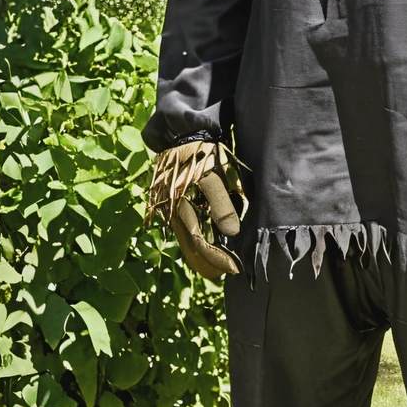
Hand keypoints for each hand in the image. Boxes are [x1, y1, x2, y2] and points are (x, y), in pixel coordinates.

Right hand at [148, 140, 244, 280]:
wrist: (182, 135)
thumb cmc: (202, 154)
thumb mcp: (214, 176)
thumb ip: (222, 204)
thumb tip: (232, 232)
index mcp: (183, 209)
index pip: (201, 245)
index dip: (217, 259)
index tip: (234, 269)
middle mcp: (174, 214)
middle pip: (190, 249)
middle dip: (209, 263)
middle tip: (228, 271)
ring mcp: (171, 210)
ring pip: (186, 242)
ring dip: (201, 255)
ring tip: (219, 264)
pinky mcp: (172, 205)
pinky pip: (184, 231)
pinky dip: (195, 242)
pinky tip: (208, 244)